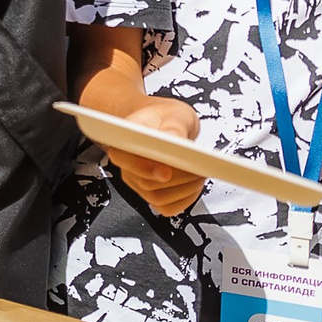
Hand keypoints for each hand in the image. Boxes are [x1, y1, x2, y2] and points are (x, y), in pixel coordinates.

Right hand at [106, 95, 207, 215]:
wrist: (166, 125)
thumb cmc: (166, 118)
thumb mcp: (174, 114)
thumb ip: (173, 126)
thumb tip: (175, 141)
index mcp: (124, 141)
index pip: (122, 159)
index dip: (143, 168)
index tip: (166, 171)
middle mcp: (127, 165)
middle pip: (146, 182)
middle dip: (178, 177)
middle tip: (198, 167)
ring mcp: (138, 182)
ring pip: (158, 198)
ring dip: (185, 189)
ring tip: (199, 173)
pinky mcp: (152, 195)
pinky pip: (167, 207)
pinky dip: (186, 199)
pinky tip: (193, 185)